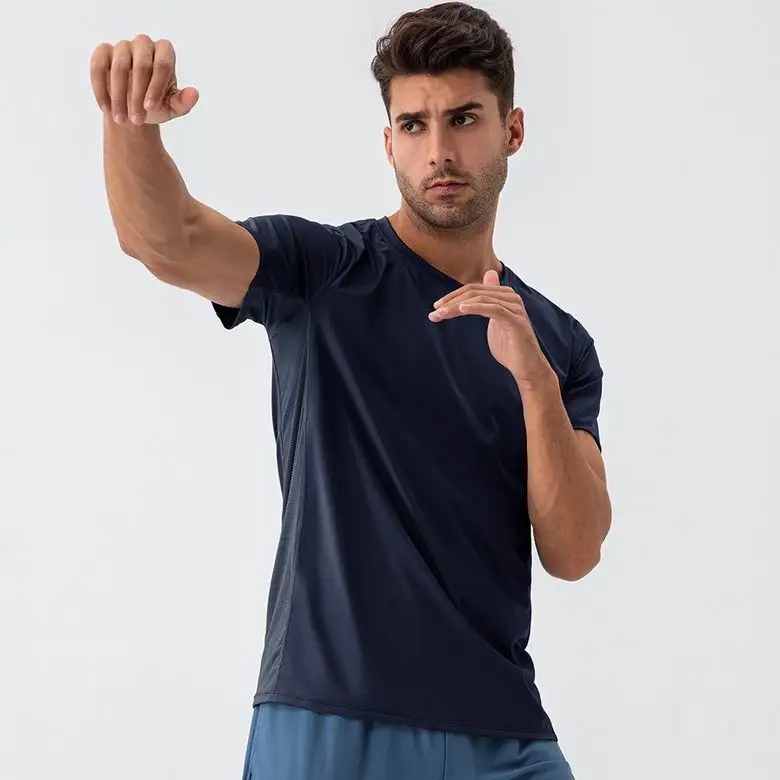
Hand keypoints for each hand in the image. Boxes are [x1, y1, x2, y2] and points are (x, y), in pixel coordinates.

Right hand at [90, 35, 198, 125]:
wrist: (132, 109)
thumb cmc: (155, 105)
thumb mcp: (171, 108)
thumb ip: (183, 102)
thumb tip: (194, 94)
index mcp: (165, 52)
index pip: (162, 64)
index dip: (156, 87)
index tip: (150, 108)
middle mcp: (144, 44)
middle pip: (141, 64)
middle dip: (138, 95)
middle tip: (137, 120)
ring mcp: (123, 46)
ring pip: (119, 66)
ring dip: (119, 96)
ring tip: (122, 119)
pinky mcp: (103, 52)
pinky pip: (98, 66)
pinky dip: (101, 89)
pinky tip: (106, 109)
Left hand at [429, 269, 556, 391]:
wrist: (527, 368)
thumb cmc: (510, 348)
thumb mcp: (494, 321)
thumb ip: (487, 302)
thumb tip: (489, 274)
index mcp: (504, 295)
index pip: (473, 289)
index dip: (453, 296)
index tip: (436, 307)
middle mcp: (510, 297)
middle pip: (475, 292)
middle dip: (451, 301)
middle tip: (434, 312)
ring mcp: (514, 308)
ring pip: (480, 299)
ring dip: (457, 306)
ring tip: (441, 314)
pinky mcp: (515, 320)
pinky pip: (492, 308)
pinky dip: (475, 307)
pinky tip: (461, 310)